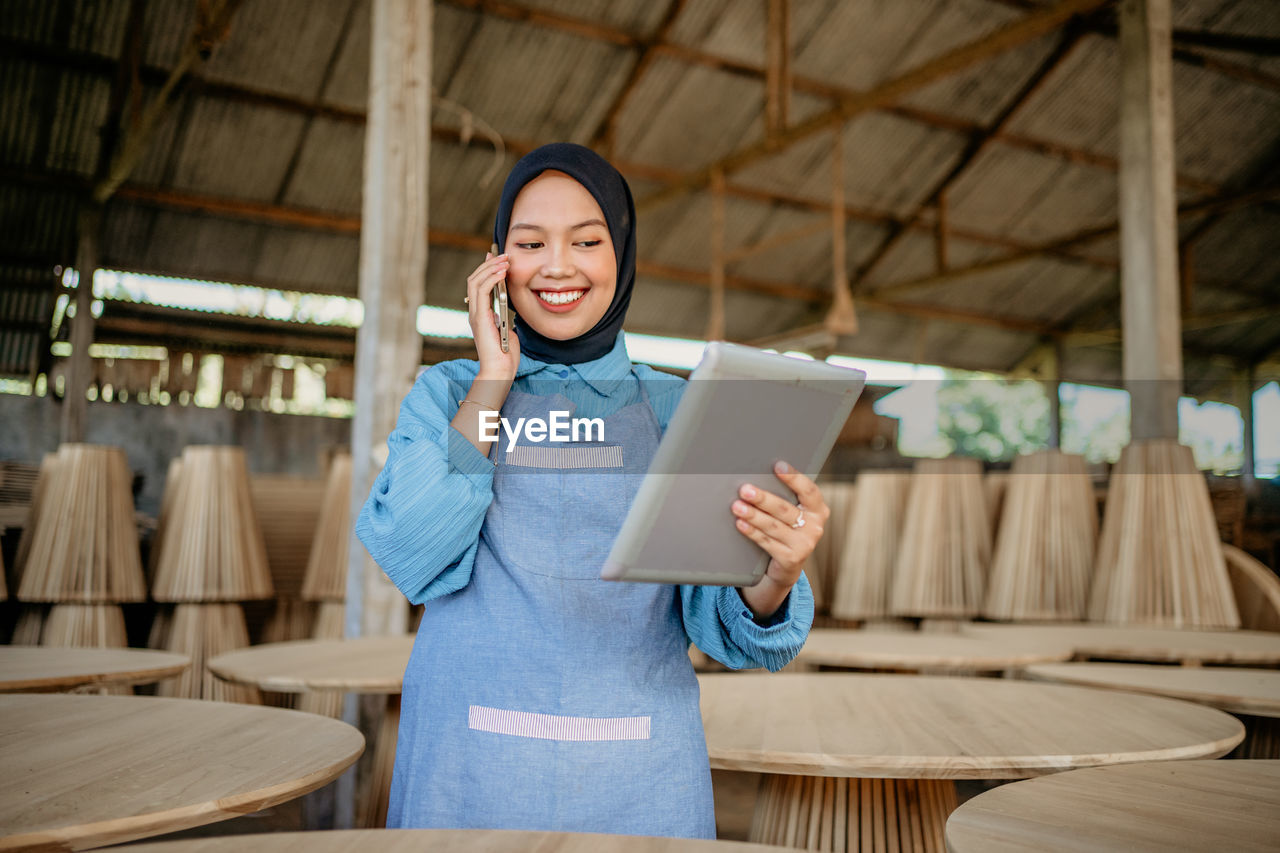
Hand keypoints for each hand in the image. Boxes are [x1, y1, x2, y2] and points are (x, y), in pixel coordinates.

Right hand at [466, 250, 519, 384]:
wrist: (500, 370)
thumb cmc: (505, 355)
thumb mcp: (507, 330)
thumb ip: (503, 318)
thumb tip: (506, 310)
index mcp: (480, 314)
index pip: (478, 285)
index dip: (486, 269)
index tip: (497, 258)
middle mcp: (474, 312)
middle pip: (474, 280)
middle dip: (489, 264)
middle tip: (503, 254)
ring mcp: (475, 314)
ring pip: (475, 282)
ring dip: (490, 268)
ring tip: (504, 259)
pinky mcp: (479, 317)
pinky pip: (482, 291)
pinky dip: (491, 278)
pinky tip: (502, 272)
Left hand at [731, 461, 828, 618]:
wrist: (788, 566)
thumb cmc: (787, 530)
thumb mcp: (793, 514)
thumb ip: (786, 498)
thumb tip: (758, 478)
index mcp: (818, 509)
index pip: (808, 490)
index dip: (793, 477)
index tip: (777, 466)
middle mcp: (815, 526)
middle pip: (785, 509)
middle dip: (763, 498)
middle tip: (745, 490)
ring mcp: (804, 544)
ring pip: (773, 526)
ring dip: (753, 515)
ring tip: (737, 506)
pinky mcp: (791, 558)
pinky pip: (767, 542)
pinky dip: (752, 532)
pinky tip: (741, 524)